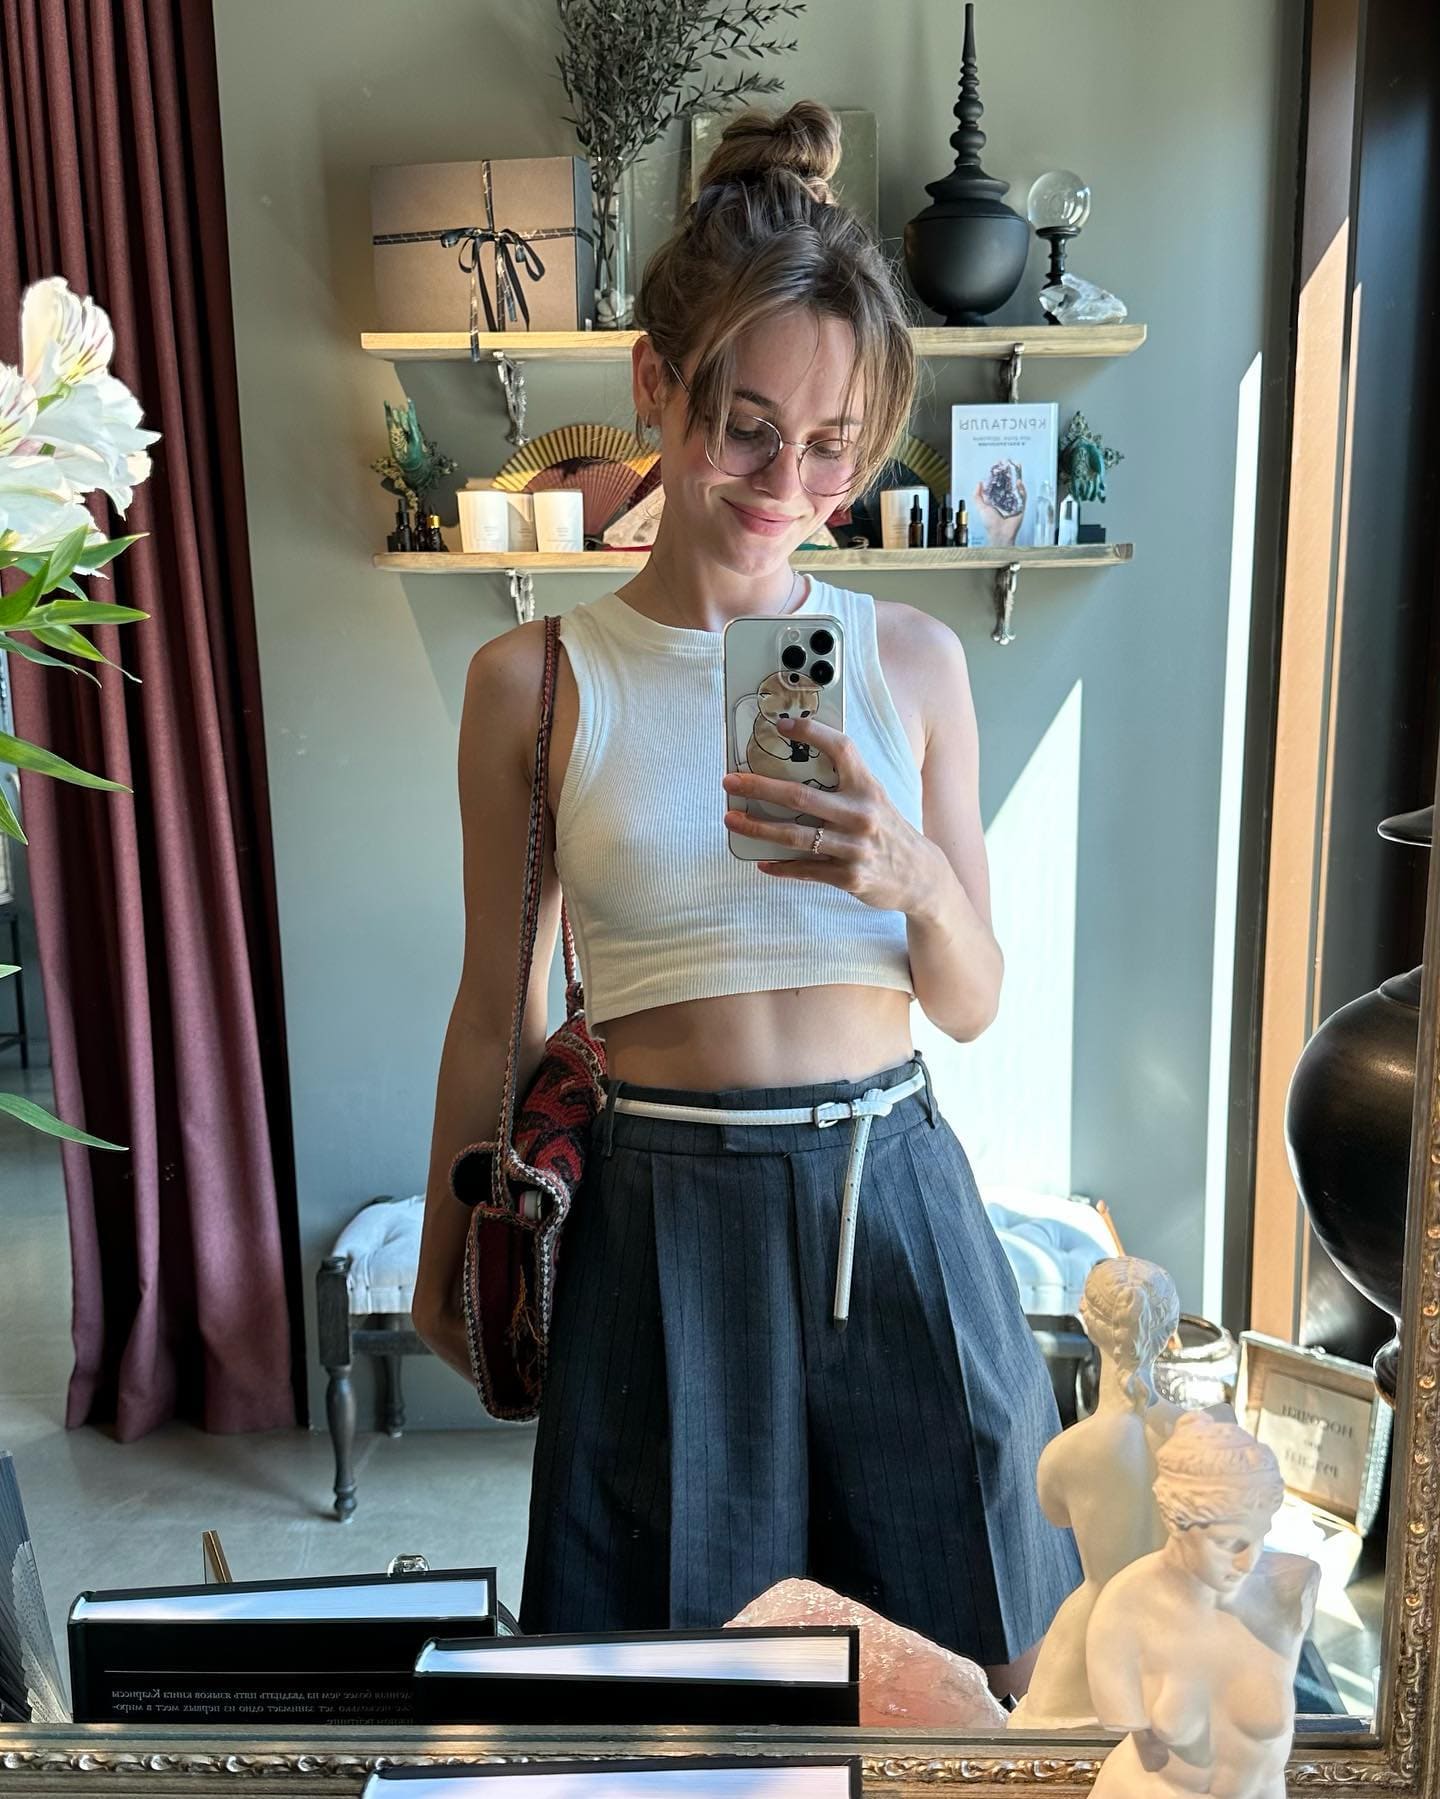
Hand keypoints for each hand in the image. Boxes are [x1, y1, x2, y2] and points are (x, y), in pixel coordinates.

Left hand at [722, 715, 937, 912]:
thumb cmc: (887, 830)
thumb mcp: (875, 798)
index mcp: (867, 787)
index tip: (781, 726)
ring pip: (795, 836)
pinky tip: (761, 861)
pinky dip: (780, 866)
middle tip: (730, 781)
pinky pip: (805, 870)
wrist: (920, 876)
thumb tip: (793, 769)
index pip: (840, 749)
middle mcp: (861, 815)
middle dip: (759, 787)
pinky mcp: (849, 877)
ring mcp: (854, 848)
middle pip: (800, 796)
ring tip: (731, 819)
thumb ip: (844, 784)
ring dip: (757, 827)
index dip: (811, 732)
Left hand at [972, 466, 1026, 546]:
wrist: (999, 534)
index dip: (997, 473)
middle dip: (1007, 472)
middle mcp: (1004, 499)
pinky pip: (1022, 495)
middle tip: (1007, 462)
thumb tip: (978, 483)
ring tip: (1015, 467)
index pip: (997, 482)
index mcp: (995, 498)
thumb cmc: (990, 524)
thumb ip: (977, 496)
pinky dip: (1021, 488)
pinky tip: (1018, 482)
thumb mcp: (980, 507)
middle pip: (1007, 482)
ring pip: (1015, 486)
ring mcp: (1013, 502)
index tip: (997, 464)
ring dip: (1016, 476)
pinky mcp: (1020, 506)